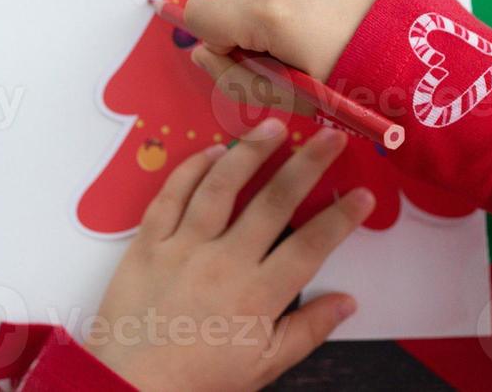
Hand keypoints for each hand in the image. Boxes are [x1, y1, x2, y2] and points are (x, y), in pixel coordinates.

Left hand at [87, 118, 375, 391]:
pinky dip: (192, 169)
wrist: (128, 387)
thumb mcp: (263, 366)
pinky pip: (171, 196)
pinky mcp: (147, 244)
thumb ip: (307, 330)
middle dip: (308, 164)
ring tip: (275, 126)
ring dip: (251, 152)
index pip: (311, 245)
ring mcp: (183, 248)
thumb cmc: (199, 381)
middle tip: (331, 137)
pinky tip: (212, 151)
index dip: (342, 217)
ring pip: (221, 186)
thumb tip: (347, 301)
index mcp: (258, 295)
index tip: (363, 193)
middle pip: (274, 201)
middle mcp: (224, 262)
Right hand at [183, 0, 392, 111]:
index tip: (249, 63)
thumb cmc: (360, 89)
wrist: (432, 60)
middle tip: (282, 58)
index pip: (199, 11)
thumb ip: (234, 77)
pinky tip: (334, 23)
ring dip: (269, 9)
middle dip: (240, 24)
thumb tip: (204, 51)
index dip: (216, 43)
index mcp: (269, 10)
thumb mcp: (291, 97)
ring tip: (314, 42)